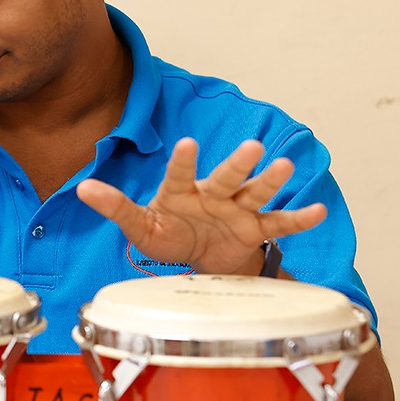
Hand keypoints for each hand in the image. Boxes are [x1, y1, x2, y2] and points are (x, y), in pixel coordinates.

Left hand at [76, 138, 326, 275]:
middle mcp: (214, 195)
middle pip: (228, 177)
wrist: (200, 257)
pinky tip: (318, 211)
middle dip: (239, 163)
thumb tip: (82, 189)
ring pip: (255, 193)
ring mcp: (237, 210)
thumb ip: (115, 207)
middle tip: (253, 147)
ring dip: (270, 182)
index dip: (183, 161)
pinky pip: (278, 224)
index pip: (181, 174)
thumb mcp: (139, 225)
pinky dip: (298, 220)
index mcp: (182, 192)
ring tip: (285, 167)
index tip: (187, 143)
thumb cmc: (168, 234)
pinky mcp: (255, 230)